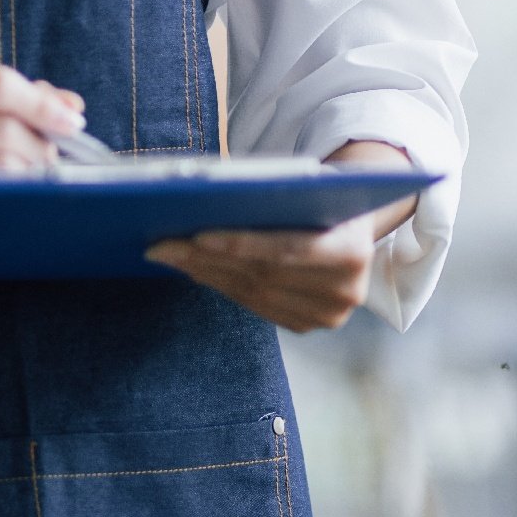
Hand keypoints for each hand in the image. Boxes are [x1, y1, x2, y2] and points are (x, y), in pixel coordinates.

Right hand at [0, 65, 86, 197]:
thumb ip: (20, 101)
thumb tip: (70, 107)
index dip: (42, 103)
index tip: (73, 122)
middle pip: (3, 128)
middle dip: (41, 146)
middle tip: (52, 157)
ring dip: (28, 173)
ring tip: (28, 175)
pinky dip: (8, 192)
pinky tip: (8, 192)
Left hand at [145, 213, 376, 332]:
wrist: (355, 232)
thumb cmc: (323, 201)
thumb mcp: (311, 191)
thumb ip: (275, 197)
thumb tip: (208, 201)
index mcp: (353, 251)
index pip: (288, 250)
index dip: (242, 244)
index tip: (197, 236)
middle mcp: (346, 291)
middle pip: (263, 275)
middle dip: (207, 258)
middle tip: (162, 245)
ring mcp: (328, 314)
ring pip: (253, 294)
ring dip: (206, 273)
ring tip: (169, 255)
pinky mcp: (308, 324)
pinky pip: (255, 307)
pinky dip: (221, 285)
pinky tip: (193, 269)